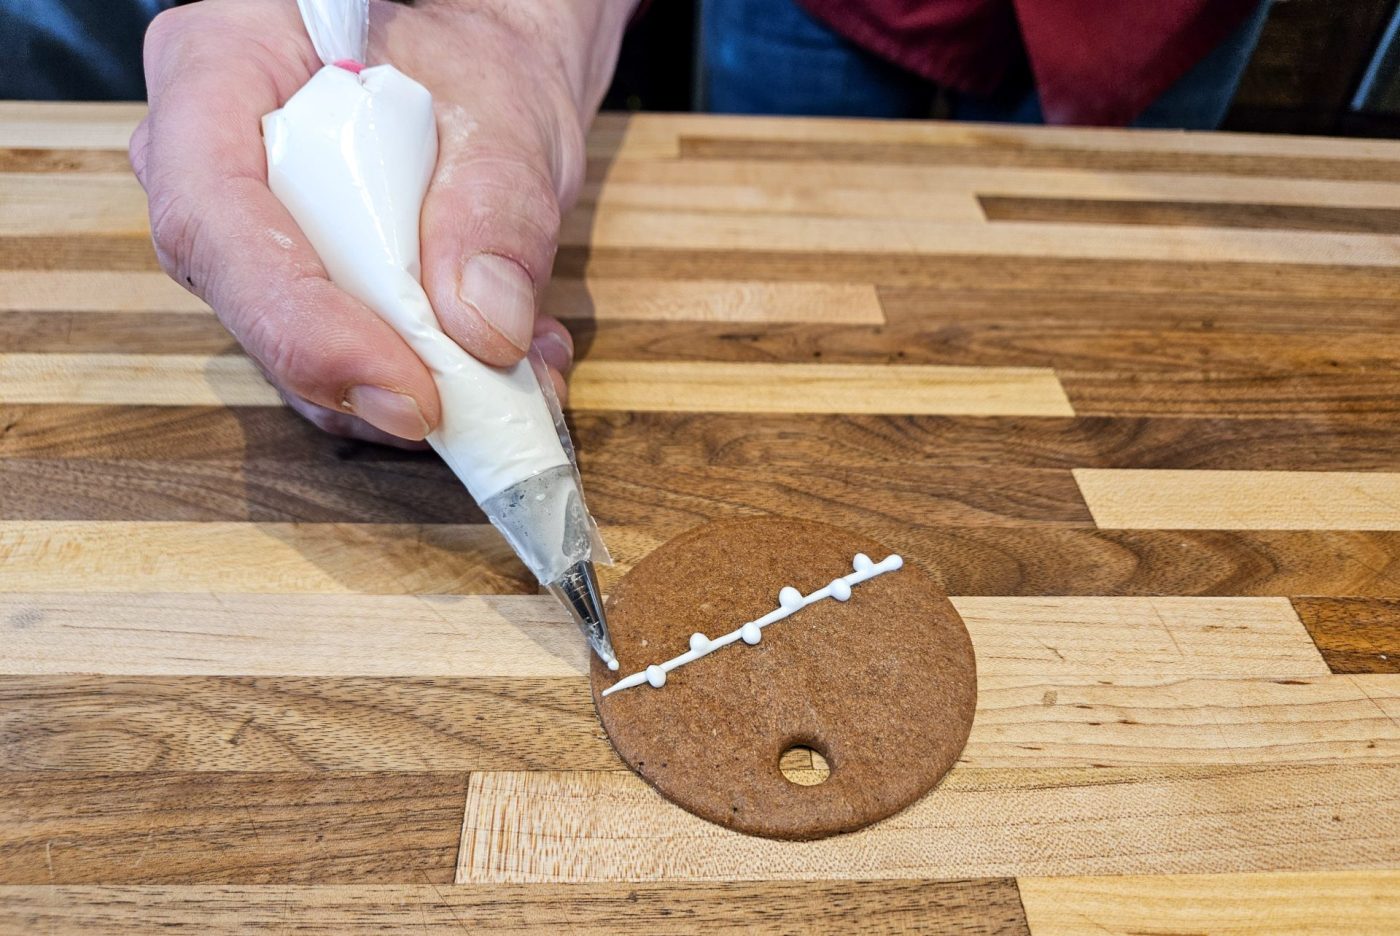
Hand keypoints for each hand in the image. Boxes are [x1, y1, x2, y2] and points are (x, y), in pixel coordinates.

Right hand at [131, 0, 631, 445]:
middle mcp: (209, 164)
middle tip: (472, 403)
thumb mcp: (503, 106)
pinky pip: (342, 366)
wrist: (491, 77)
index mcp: (220, 69)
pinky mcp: (298, 297)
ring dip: (412, 387)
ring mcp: (247, 240)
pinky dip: (429, 383)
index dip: (298, 320)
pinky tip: (506, 363)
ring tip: (520, 365)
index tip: (404, 388)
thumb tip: (484, 327)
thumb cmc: (476, 63)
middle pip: (247, 298)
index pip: (212, 212)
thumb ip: (496, 202)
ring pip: (296, 353)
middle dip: (364, 372)